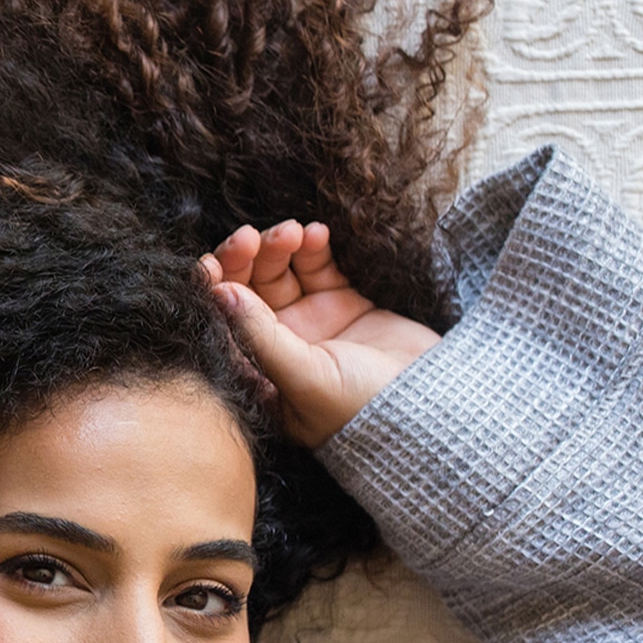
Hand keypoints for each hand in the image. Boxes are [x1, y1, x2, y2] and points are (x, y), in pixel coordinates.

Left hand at [201, 221, 440, 447]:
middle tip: (250, 237)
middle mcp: (277, 349)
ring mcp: (309, 325)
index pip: (221, 326)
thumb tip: (219, 292)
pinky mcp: (341, 306)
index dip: (211, 292)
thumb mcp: (305, 378)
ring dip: (278, 248)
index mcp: (257, 376)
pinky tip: (315, 234)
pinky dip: (312, 248)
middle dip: (244, 261)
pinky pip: (316, 268)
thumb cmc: (362, 410)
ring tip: (293, 233)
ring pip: (278, 275)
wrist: (433, 407)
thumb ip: (261, 336)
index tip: (209, 265)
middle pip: (245, 293)